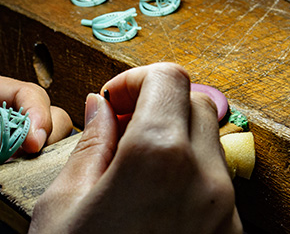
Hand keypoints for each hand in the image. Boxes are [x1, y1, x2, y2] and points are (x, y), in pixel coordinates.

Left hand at [0, 70, 71, 230]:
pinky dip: (38, 166)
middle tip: (28, 157)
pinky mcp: (8, 155)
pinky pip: (37, 157)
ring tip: (21, 167)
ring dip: (44, 150)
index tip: (33, 143)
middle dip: (43, 133)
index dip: (36, 116)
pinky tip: (20, 175)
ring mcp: (4, 131)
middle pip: (44, 109)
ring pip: (47, 132)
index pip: (25, 93)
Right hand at [30, 63, 241, 233]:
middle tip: (120, 130)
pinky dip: (188, 174)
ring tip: (133, 168)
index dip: (135, 79)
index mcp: (157, 156)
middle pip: (195, 104)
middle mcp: (204, 178)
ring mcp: (224, 211)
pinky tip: (152, 201)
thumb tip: (101, 105)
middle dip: (157, 104)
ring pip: (209, 143)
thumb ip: (91, 142)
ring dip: (174, 139)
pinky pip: (215, 184)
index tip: (113, 100)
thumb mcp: (65, 201)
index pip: (168, 78)